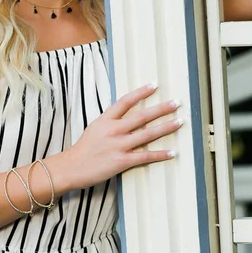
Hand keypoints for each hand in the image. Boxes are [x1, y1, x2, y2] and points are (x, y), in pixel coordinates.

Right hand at [65, 83, 182, 189]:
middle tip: (176, 103)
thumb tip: (129, 117)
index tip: (154, 85)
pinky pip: (145, 156)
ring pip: (147, 134)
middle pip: (141, 116)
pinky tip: (172, 152)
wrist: (71, 167)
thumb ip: (111, 121)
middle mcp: (113, 130)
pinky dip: (160, 154)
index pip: (126, 101)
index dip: (141, 92)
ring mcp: (118, 145)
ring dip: (166, 127)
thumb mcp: (94, 128)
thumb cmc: (83, 148)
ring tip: (179, 122)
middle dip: (161, 109)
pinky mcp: (122, 161)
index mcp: (105, 119)